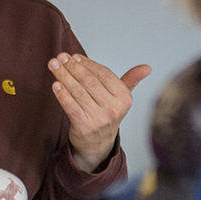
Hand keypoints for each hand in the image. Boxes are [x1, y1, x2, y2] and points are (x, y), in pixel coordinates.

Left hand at [48, 53, 150, 172]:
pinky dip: (62, 94)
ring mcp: (99, 119)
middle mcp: (113, 109)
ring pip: (78, 91)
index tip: (74, 56)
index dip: (88, 63)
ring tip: (53, 65)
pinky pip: (71, 106)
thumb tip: (147, 67)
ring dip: (63, 76)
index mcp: (124, 98)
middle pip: (89, 81)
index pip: (104, 74)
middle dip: (72, 67)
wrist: (98, 143)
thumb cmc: (107, 113)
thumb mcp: (121, 98)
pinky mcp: (84, 127)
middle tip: (59, 57)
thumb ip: (131, 80)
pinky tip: (55, 84)